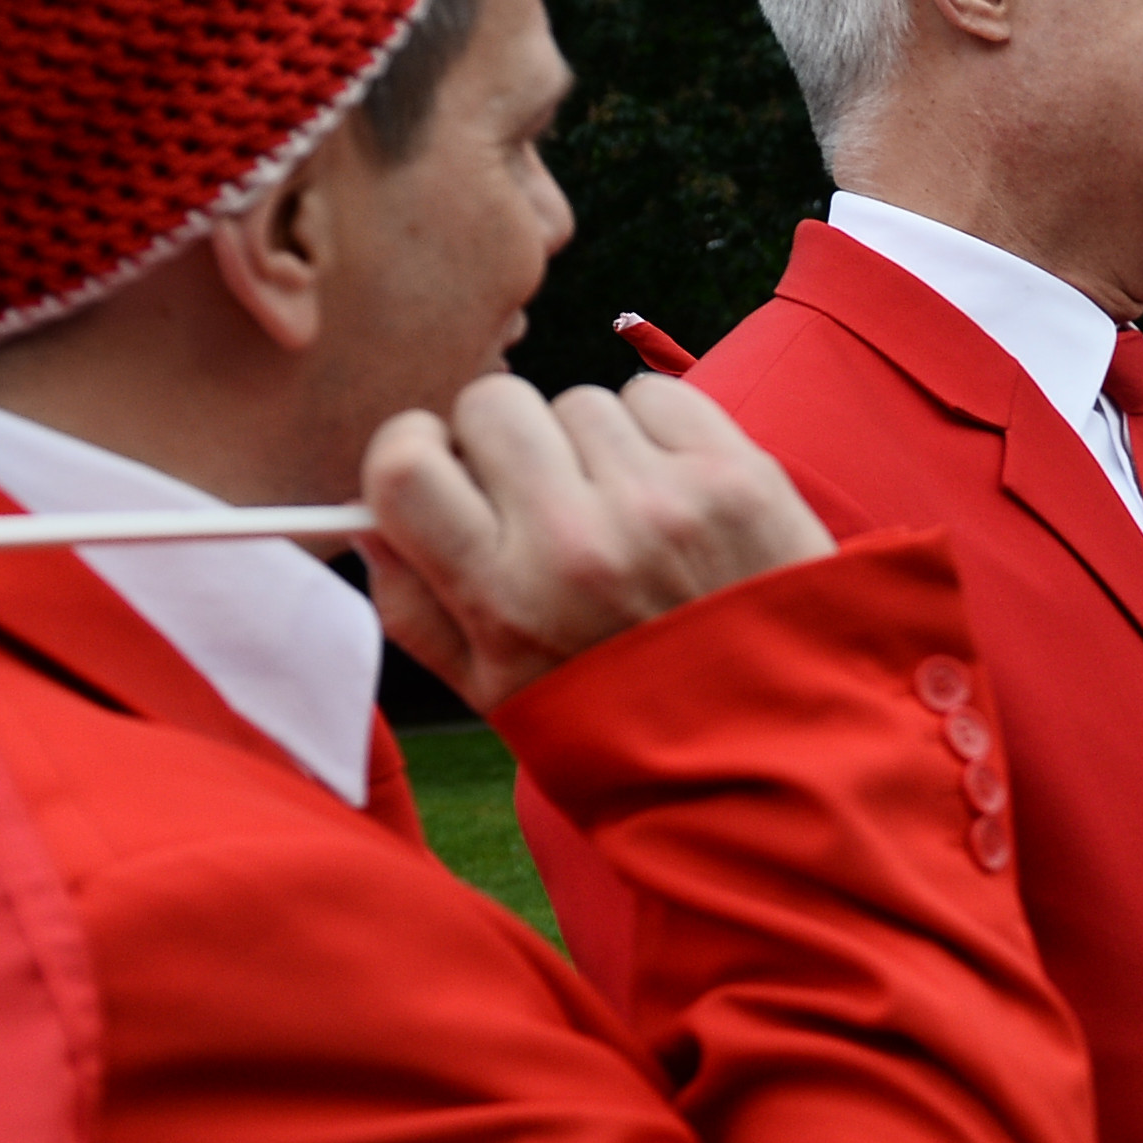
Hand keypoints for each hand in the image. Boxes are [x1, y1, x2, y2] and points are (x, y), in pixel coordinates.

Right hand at [359, 374, 832, 707]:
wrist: (779, 747)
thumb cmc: (621, 718)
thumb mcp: (496, 690)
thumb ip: (413, 604)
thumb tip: (362, 516)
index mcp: (504, 599)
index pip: (404, 463)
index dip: (414, 450)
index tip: (443, 470)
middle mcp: (579, 542)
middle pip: (493, 403)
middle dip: (505, 438)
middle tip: (542, 493)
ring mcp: (665, 503)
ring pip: (581, 400)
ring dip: (592, 445)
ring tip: (626, 517)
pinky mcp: (739, 475)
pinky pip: (659, 396)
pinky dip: (659, 434)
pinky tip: (675, 498)